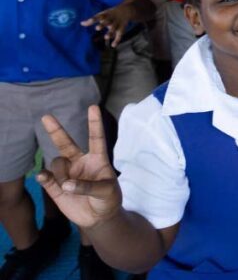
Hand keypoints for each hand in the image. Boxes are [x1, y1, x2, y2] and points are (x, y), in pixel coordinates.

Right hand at [36, 106, 121, 228]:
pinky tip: (42, 177)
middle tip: (46, 116)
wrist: (98, 218)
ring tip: (68, 187)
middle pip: (66, 144)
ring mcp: (67, 173)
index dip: (94, 123)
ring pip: (57, 164)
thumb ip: (89, 186)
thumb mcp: (107, 192)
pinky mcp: (56, 187)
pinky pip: (46, 178)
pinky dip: (44, 177)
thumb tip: (67, 184)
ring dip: (61, 174)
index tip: (93, 107)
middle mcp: (80, 162)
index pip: (96, 138)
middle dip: (56, 130)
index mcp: (97, 159)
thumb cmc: (108, 199)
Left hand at [81, 4, 132, 47]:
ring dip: (110, 32)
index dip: (94, 19)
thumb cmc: (110, 14)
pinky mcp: (122, 28)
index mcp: (106, 14)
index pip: (99, 16)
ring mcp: (117, 23)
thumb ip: (92, 20)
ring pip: (114, 28)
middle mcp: (111, 18)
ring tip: (106, 37)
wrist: (126, 10)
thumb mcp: (102, 14)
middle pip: (107, 21)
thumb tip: (81, 23)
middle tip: (97, 28)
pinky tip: (113, 45)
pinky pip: (120, 34)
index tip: (89, 22)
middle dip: (103, 24)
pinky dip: (117, 40)